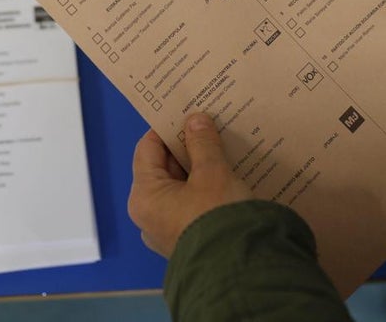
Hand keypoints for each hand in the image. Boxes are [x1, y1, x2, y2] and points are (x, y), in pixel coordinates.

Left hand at [128, 113, 252, 256]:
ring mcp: (167, 231)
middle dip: (185, 149)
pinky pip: (190, 206)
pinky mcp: (187, 241)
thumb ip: (202, 143)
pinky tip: (225, 178)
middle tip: (207, 128)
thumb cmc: (218, 217)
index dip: (167, 128)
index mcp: (144, 196)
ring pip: (178, 188)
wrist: (242, 271)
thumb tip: (194, 120)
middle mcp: (148, 215)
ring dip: (197, 169)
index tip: (186, 113)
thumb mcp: (212, 173)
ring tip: (220, 149)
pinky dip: (204, 190)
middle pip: (162, 169)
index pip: (147, 148)